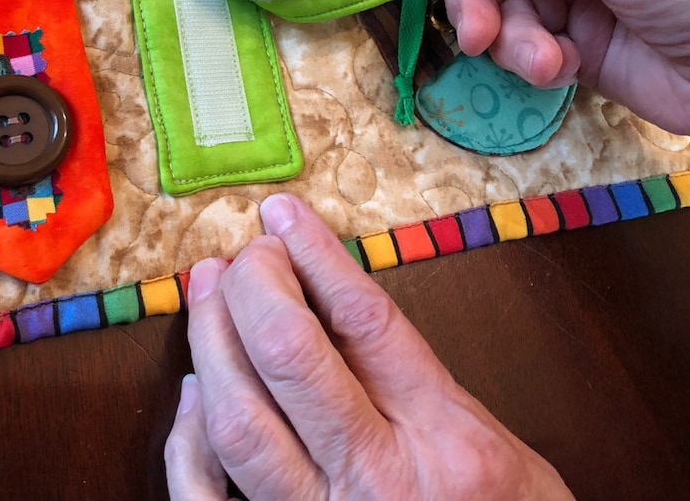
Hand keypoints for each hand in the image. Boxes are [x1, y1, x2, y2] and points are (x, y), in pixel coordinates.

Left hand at [164, 194, 572, 499]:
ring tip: (209, 294)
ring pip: (237, 421)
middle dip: (256, 288)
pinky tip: (193, 391)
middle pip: (291, 357)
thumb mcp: (503, 450)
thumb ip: (426, 383)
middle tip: (247, 256)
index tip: (283, 217)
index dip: (315, 257)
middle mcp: (380, 479)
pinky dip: (186, 443)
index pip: (365, 322)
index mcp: (449, 441)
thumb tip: (338, 304)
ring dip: (211, 343)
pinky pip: (208, 499)